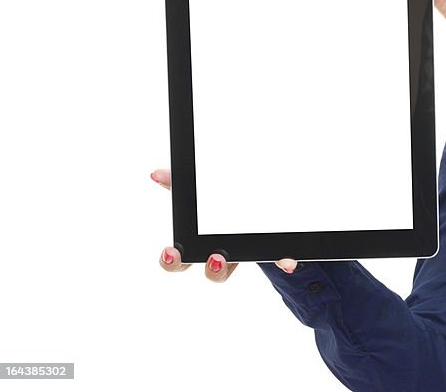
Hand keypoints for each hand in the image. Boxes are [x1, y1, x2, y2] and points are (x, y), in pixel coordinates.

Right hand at [151, 169, 298, 279]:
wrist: (264, 204)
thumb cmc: (220, 202)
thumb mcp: (201, 190)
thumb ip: (180, 182)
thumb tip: (158, 174)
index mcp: (201, 241)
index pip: (180, 259)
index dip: (172, 261)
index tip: (170, 251)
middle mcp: (223, 254)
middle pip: (213, 272)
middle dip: (212, 269)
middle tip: (215, 258)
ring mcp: (247, 253)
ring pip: (244, 268)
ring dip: (240, 265)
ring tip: (237, 254)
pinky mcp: (272, 249)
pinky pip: (278, 258)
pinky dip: (283, 259)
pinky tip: (287, 260)